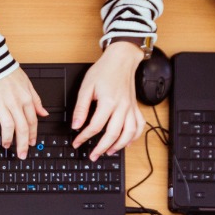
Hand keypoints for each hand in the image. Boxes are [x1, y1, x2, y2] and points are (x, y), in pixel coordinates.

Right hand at [0, 68, 47, 159]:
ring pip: (7, 125)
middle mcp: (14, 103)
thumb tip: (44, 114)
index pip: (32, 121)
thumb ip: (36, 101)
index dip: (32, 135)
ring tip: (7, 146)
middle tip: (22, 154)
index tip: (31, 144)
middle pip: (22, 127)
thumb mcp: (28, 84)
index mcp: (25, 99)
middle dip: (23, 144)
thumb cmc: (9, 73)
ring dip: (8, 139)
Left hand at [72, 42, 145, 161]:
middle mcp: (122, 107)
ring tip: (108, 152)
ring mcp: (131, 108)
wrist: (122, 59)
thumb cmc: (104, 71)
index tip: (77, 142)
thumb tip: (76, 125)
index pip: (94, 127)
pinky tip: (126, 143)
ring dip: (119, 146)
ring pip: (129, 133)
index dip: (84, 137)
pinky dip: (134, 137)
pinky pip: (139, 126)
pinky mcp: (136, 107)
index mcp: (108, 102)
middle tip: (93, 156)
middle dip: (101, 148)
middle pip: (113, 134)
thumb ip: (81, 108)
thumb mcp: (86, 87)